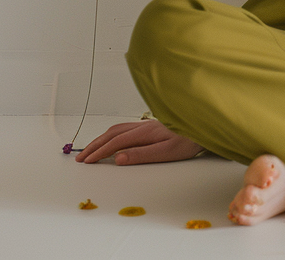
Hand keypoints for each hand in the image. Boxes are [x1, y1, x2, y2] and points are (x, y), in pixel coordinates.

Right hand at [75, 119, 204, 164]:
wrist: (204, 123)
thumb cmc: (189, 140)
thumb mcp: (167, 152)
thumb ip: (142, 155)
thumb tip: (118, 158)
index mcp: (145, 133)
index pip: (116, 142)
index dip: (99, 152)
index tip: (85, 161)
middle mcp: (144, 126)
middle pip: (113, 133)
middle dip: (95, 145)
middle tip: (80, 158)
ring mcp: (147, 125)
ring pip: (118, 129)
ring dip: (102, 139)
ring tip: (90, 150)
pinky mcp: (152, 126)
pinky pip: (125, 128)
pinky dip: (112, 135)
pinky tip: (112, 140)